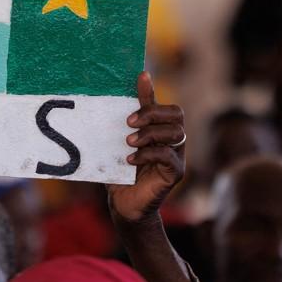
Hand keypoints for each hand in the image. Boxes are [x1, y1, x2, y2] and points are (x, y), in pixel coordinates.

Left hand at [107, 72, 184, 223]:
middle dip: (153, 113)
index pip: (162, 105)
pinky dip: (148, 154)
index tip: (140, 78)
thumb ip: (118, 126)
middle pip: (176, 115)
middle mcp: (172, 141)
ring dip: (150, 134)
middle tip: (129, 122)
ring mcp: (176, 156)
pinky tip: (130, 160)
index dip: (152, 92)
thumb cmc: (120, 173)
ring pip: (176, 133)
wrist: (124, 203)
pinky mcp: (175, 173)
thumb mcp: (117, 146)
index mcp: (159, 130)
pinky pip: (168, 156)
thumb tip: (104, 104)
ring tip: (129, 142)